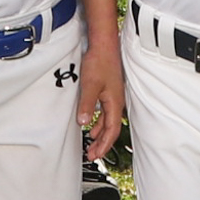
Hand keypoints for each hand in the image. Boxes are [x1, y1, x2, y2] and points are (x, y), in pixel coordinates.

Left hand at [75, 39, 124, 162]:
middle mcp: (116, 102)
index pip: (111, 130)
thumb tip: (83, 123)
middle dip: (102, 144)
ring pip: (108, 121)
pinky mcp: (107, 90)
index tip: (96, 155)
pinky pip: (105, 113)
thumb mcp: (90, 86)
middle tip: (92, 155)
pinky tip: (91, 123)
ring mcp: (112, 96)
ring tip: (91, 143)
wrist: (104, 44)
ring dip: (100, 134)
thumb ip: (87, 105)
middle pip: (111, 129)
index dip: (104, 145)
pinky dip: (98, 122)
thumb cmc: (100, 62)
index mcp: (115, 103)